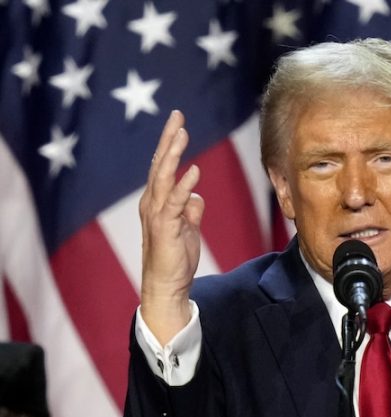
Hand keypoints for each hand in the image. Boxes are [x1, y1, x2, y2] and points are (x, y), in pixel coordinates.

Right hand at [139, 110, 204, 344]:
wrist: (167, 285)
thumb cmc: (175, 258)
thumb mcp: (188, 228)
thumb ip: (190, 209)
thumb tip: (197, 196)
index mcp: (157, 201)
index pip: (163, 167)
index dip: (170, 144)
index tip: (179, 122)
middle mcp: (153, 203)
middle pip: (160, 165)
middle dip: (169, 140)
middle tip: (178, 116)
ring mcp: (157, 214)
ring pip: (164, 178)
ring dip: (173, 155)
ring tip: (182, 134)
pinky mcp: (166, 227)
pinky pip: (176, 202)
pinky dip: (185, 185)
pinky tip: (195, 170)